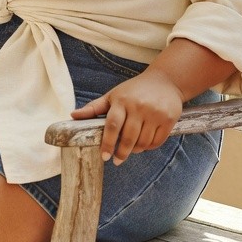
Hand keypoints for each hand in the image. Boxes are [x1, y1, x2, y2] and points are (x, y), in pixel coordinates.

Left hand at [71, 67, 185, 164]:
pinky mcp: (168, 118)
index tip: (104, 156)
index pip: (112, 125)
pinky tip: (143, 145)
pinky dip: (149, 147)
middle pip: (128, 137)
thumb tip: (73, 116)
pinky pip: (157, 141)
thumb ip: (94, 107)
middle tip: (116, 160)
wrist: (165, 81)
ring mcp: (155, 113)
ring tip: (130, 150)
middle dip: (121, 153)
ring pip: (143, 142)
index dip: (107, 143)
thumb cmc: (134, 90)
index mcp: (122, 100)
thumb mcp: (113, 95)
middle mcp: (139, 106)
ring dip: (135, 150)